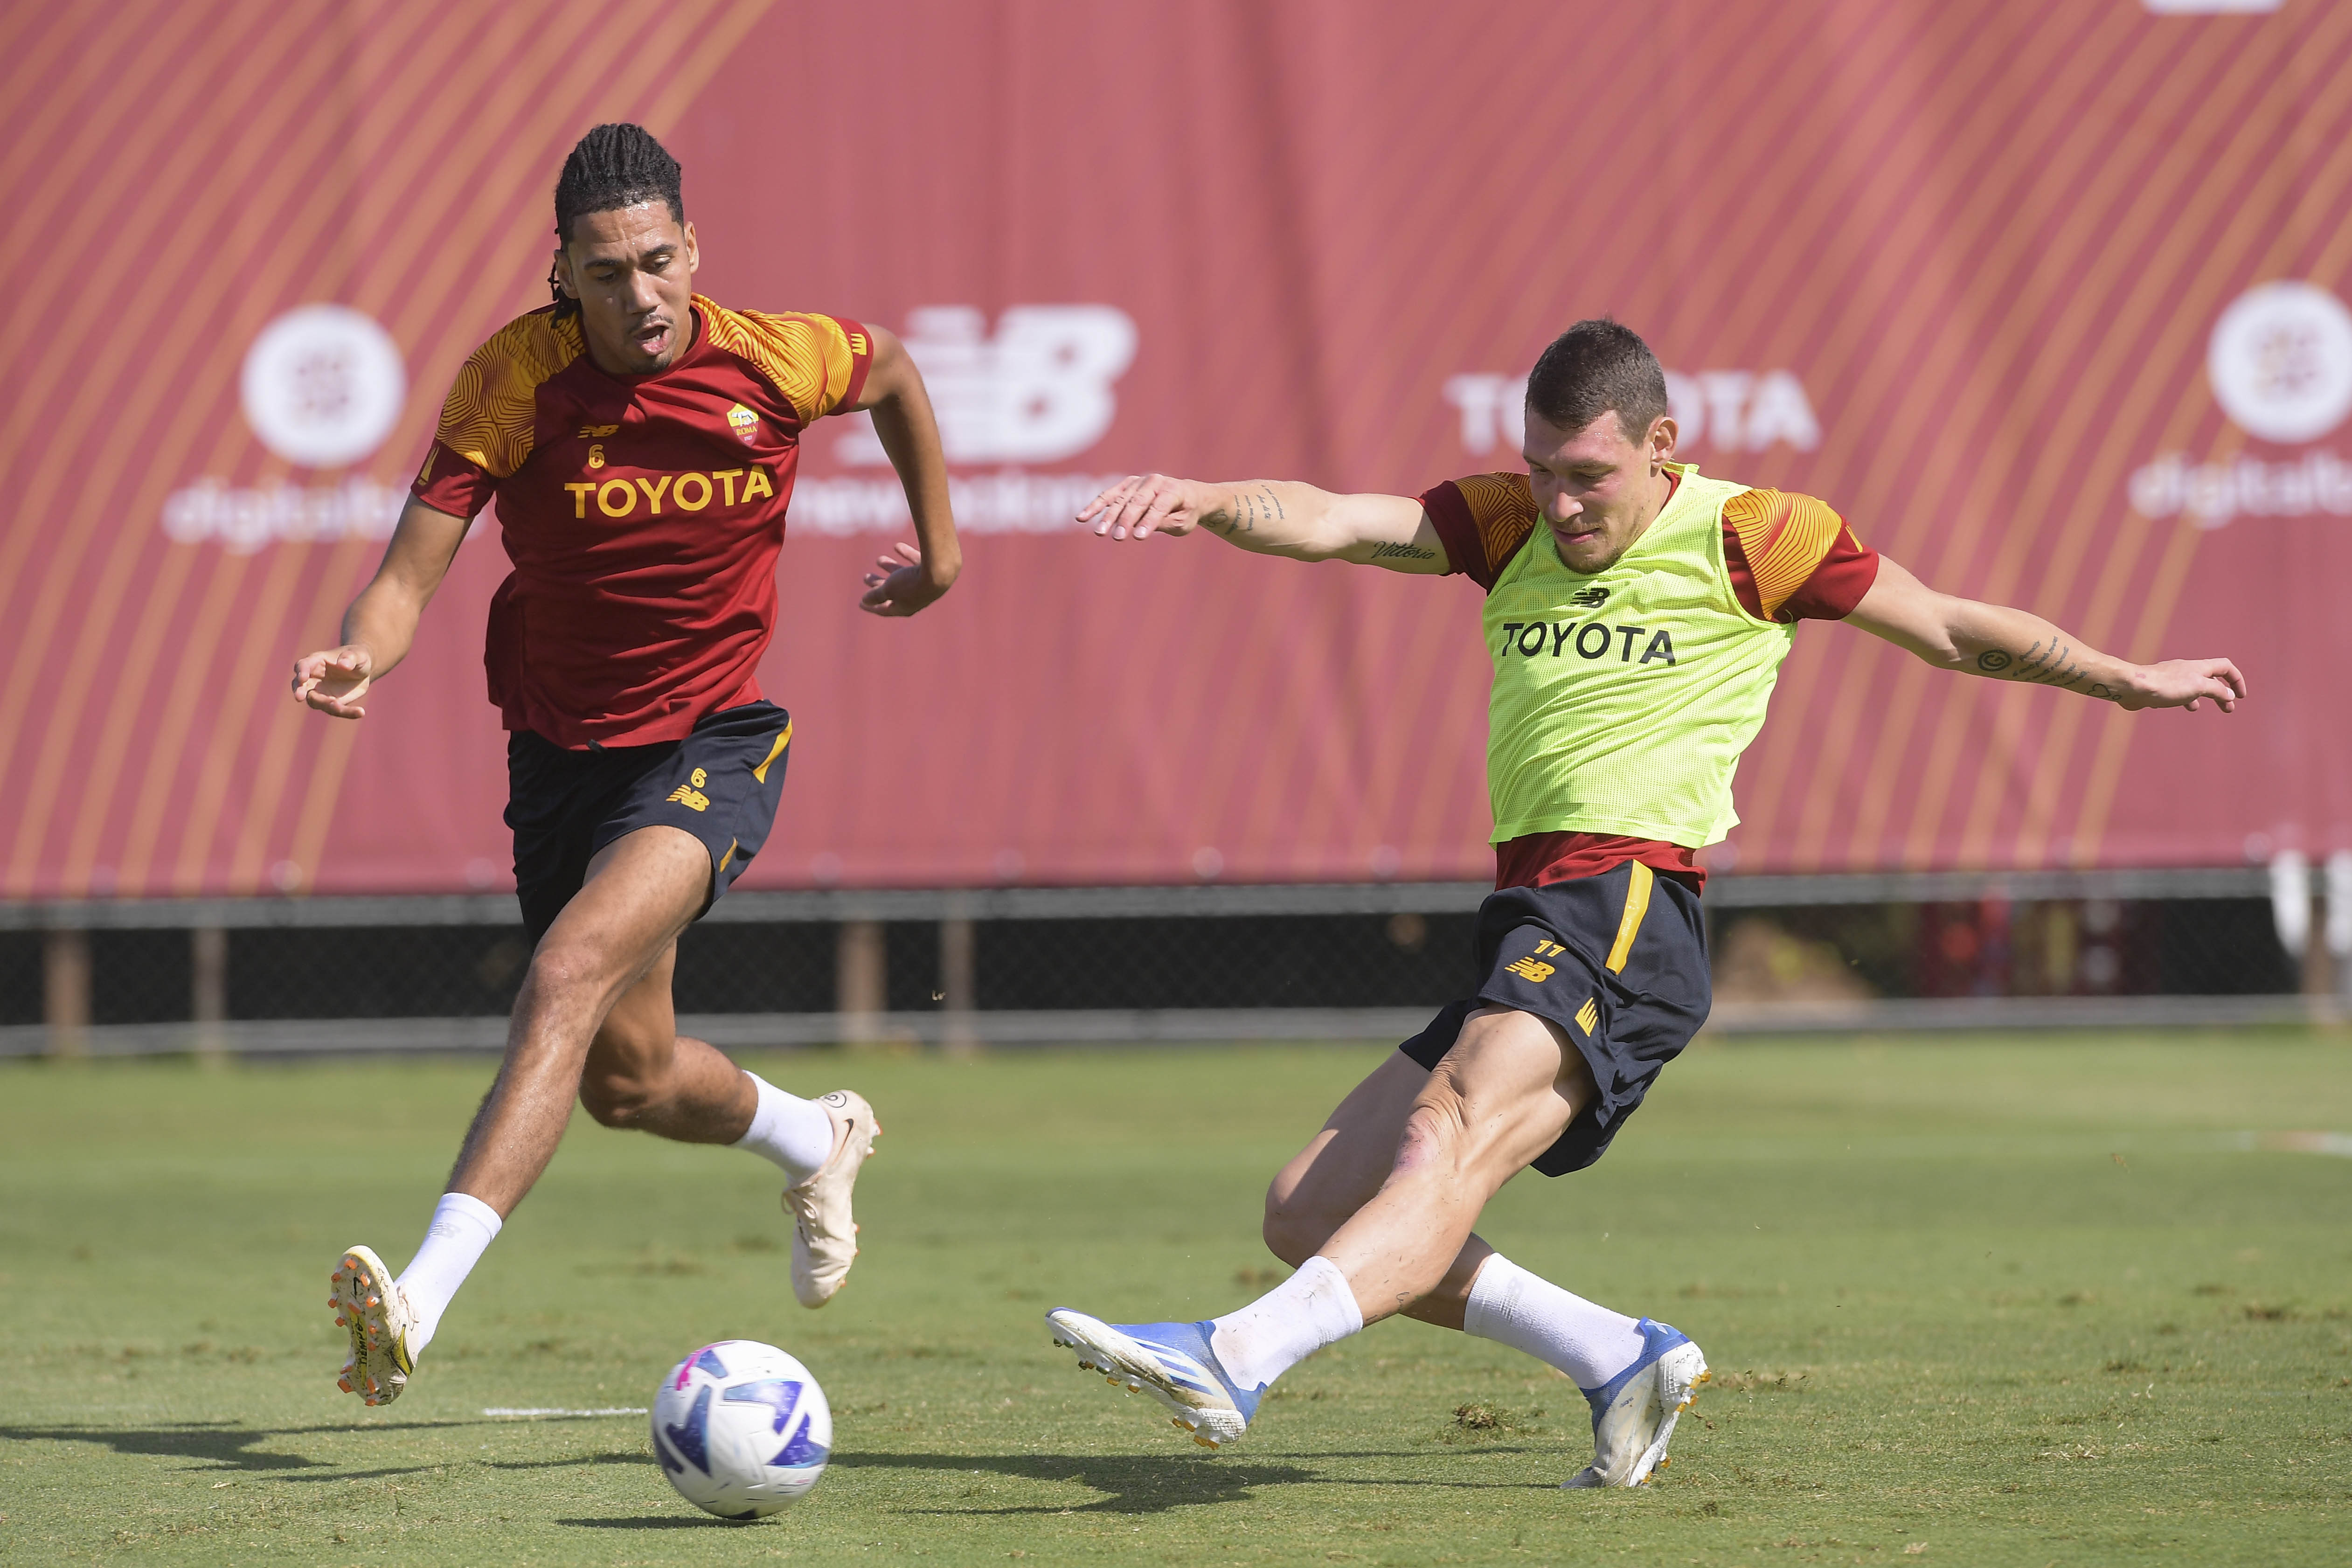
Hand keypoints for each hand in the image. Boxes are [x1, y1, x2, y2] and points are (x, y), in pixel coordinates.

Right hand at [292, 645, 374, 718]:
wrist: (363, 670)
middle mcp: (313, 677)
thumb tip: (343, 665)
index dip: (301, 671)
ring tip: (340, 706)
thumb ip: (350, 658)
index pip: (303, 665)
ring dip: (326, 705)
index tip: (302, 678)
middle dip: (299, 691)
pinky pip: (334, 710)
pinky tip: (360, 712)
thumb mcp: (357, 654)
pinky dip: (346, 712)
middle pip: (301, 686)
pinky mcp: (329, 702)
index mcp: (316, 661)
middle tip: (299, 697)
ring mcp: (319, 691)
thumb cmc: (356, 657)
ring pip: (316, 701)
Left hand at [859, 540, 952, 616]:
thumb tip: (865, 600)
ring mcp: (924, 585)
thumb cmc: (911, 583)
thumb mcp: (888, 589)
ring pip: (904, 577)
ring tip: (878, 560)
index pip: (884, 609)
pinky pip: (916, 563)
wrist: (940, 570)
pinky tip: (897, 546)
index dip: (871, 606)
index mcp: (904, 608)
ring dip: (890, 568)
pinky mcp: (931, 571)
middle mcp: (915, 598)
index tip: (860, 603)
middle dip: (878, 585)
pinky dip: (906, 555)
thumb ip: (876, 595)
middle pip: (893, 592)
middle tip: (865, 577)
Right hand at [1079, 474, 1210, 539]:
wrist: (1186, 494)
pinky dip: (1096, 506)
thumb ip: (1163, 523)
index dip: (1149, 521)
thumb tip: (1141, 526)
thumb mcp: (1182, 522)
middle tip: (1118, 538)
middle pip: (1138, 502)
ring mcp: (1139, 482)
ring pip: (1121, 499)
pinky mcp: (1126, 485)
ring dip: (1108, 516)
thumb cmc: (1185, 512)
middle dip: (1127, 520)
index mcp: (1173, 489)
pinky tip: (1081, 517)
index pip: (1159, 506)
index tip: (1138, 537)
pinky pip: (1109, 496)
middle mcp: (1155, 481)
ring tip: (1099, 532)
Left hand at [2118, 657, 2245, 712]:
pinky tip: (2178, 707)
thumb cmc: (2167, 685)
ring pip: (2193, 686)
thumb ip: (2216, 690)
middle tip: (2229, 709)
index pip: (2225, 667)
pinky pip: (2175, 693)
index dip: (2236, 679)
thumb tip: (2229, 695)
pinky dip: (2182, 699)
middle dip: (2222, 693)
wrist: (2134, 687)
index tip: (2241, 696)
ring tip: (2201, 709)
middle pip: (2211, 679)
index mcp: (2199, 667)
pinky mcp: (2158, 688)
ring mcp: (2172, 678)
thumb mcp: (2199, 687)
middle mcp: (2186, 670)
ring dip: (2201, 697)